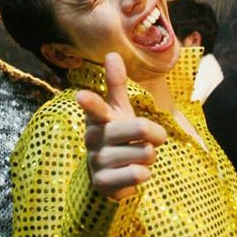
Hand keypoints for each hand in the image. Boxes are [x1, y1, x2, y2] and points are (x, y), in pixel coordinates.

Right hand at [76, 52, 166, 199]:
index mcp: (97, 118)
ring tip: (136, 157)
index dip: (90, 101)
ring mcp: (96, 161)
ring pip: (145, 153)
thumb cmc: (117, 135)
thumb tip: (112, 53)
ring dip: (149, 157)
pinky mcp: (103, 183)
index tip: (81, 94)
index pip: (95, 107)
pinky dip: (144, 175)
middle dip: (155, 134)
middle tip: (151, 138)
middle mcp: (93, 138)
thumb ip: (116, 84)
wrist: (107, 175)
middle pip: (141, 128)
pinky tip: (132, 173)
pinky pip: (138, 175)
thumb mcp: (119, 110)